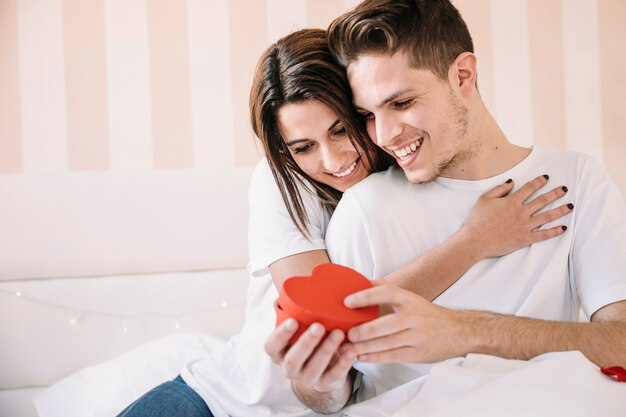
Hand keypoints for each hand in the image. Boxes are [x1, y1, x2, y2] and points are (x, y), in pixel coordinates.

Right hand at [264, 318, 354, 392]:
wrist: (323, 369)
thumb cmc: (307, 341)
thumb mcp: (296, 329)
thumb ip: (288, 313)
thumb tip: (281, 298)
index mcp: (279, 353)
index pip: (271, 346)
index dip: (281, 335)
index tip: (293, 320)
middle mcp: (289, 368)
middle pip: (293, 359)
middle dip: (306, 343)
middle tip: (319, 326)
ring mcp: (307, 378)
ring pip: (314, 368)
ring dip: (326, 349)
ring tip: (339, 332)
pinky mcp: (326, 383)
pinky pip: (334, 376)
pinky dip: (343, 363)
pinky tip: (351, 350)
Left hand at [342, 281, 468, 363]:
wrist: (458, 331)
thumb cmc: (426, 314)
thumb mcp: (410, 298)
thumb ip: (386, 291)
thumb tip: (359, 281)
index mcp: (409, 299)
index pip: (387, 293)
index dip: (367, 296)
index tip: (347, 301)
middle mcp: (414, 316)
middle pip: (389, 323)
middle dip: (367, 330)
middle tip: (348, 333)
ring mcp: (417, 336)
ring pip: (389, 343)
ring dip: (367, 347)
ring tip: (348, 349)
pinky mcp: (418, 353)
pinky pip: (394, 356)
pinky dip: (376, 358)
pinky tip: (362, 357)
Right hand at [464, 175, 572, 257]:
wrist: (475, 240)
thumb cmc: (477, 220)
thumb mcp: (485, 199)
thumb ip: (500, 189)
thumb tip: (513, 182)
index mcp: (512, 201)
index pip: (529, 188)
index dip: (539, 181)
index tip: (547, 178)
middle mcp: (521, 212)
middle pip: (542, 200)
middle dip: (555, 193)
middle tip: (565, 189)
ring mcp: (524, 226)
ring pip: (547, 216)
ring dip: (560, 210)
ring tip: (571, 206)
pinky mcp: (524, 239)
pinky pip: (543, 235)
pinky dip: (554, 232)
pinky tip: (563, 228)